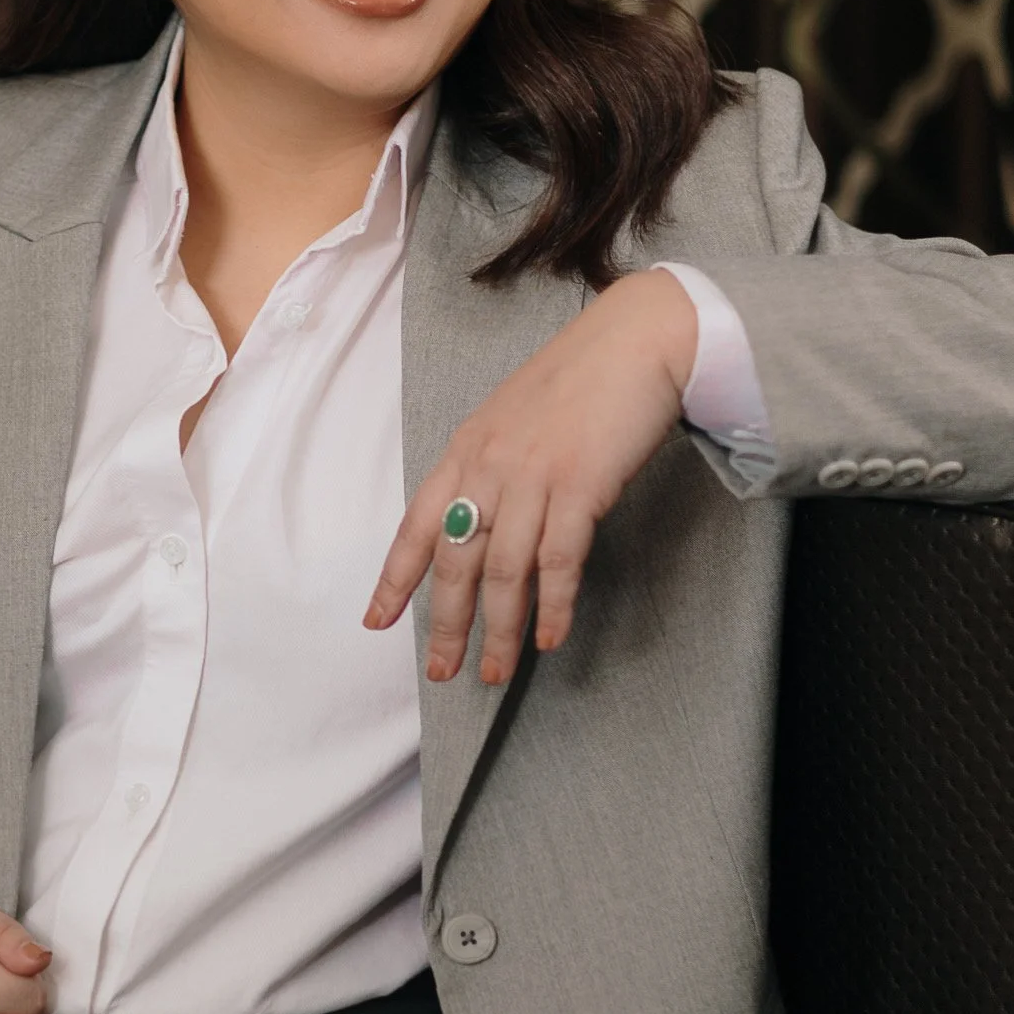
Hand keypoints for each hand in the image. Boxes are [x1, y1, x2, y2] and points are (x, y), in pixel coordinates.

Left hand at [365, 266, 698, 688]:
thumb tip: (486, 523)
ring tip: (496, 672)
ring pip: (502, 572)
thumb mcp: (514, 418)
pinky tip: (551, 638)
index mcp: (466, 449)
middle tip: (442, 672)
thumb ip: (492, 467)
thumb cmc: (581, 379)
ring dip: (499, 630)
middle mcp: (489, 467)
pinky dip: (552, 606)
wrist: (636, 341)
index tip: (377, 621)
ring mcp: (532, 477)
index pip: (417, 525)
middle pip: (456, 562)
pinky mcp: (579, 487)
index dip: (395, 579)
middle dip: (446, 625)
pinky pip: (558, 562)